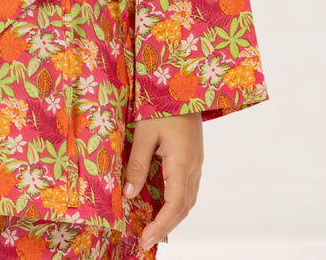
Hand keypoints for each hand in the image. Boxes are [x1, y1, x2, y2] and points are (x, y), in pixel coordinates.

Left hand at [123, 111, 203, 250]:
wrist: (184, 84)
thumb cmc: (162, 103)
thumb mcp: (144, 132)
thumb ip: (137, 164)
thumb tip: (128, 194)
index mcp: (182, 162)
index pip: (174, 205)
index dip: (160, 226)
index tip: (146, 240)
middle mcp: (193, 166)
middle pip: (184, 207)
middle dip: (166, 227)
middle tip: (146, 240)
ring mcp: (196, 162)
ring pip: (188, 200)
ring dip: (173, 217)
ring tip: (154, 229)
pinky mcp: (193, 157)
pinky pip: (188, 188)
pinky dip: (177, 204)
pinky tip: (164, 207)